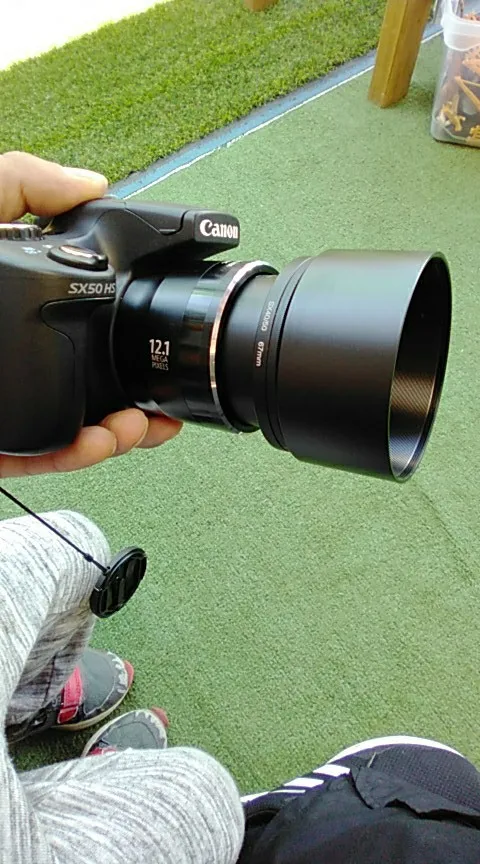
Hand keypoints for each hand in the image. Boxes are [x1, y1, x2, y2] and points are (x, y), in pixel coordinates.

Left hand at [0, 151, 181, 477]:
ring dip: (118, 436)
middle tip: (166, 410)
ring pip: (73, 429)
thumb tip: (94, 184)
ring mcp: (3, 400)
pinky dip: (73, 454)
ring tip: (140, 426)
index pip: (87, 329)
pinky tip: (99, 440)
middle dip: (138, 405)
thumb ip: (24, 186)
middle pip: (92, 388)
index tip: (163, 341)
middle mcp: (16, 359)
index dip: (133, 340)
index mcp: (19, 312)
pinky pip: (34, 455)